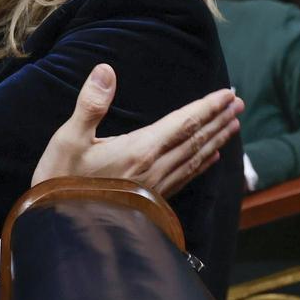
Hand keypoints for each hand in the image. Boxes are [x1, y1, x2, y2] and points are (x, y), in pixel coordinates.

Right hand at [31, 64, 241, 196]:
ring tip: (233, 125)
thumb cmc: (61, 181)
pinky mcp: (151, 201)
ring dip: (216, 140)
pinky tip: (211, 159)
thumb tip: (106, 70)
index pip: (183, 123)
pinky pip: (185, 178)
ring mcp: (155, 187)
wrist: (61, 229)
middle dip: (219, 120)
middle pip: (196, 140)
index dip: (207, 107)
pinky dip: (202, 165)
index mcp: (139, 150)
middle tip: (238, 103)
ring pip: (195, 159)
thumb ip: (90, 104)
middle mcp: (154, 169)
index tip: (228, 94)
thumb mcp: (68, 139)